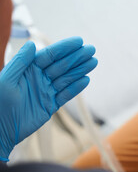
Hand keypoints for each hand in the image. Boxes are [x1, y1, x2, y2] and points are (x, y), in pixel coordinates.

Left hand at [0, 37, 96, 160]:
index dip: (64, 48)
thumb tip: (32, 45)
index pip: (50, 55)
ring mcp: (46, 92)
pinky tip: (85, 80)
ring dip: (80, 70)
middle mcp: (39, 78)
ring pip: (67, 78)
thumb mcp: (6, 80)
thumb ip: (20, 62)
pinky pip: (66, 95)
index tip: (78, 41)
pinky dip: (76, 88)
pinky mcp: (51, 105)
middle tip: (91, 50)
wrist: (0, 130)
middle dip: (77, 57)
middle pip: (62, 65)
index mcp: (28, 70)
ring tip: (93, 62)